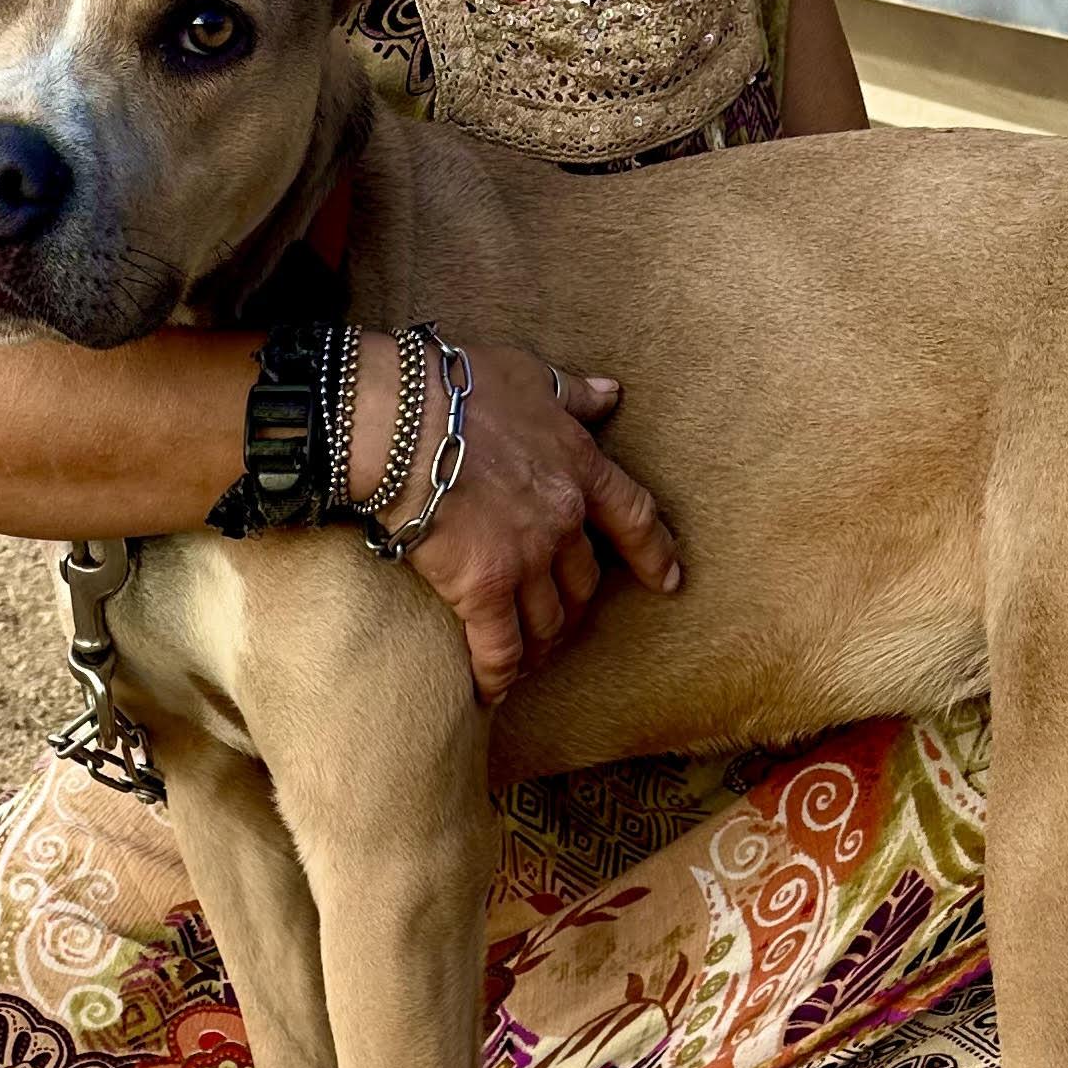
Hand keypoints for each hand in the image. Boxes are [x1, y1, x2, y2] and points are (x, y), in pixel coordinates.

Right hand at [350, 332, 678, 699]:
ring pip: (550, 620)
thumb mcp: (527, 375)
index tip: (668, 580)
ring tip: (528, 659)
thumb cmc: (457, 387)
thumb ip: (574, 394)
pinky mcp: (483, 589)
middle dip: (576, 606)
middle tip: (560, 621)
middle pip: (585, 581)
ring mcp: (527, 558)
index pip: (634, 518)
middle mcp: (563, 519)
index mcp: (580, 468)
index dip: (653, 554)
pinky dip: (498, 674)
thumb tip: (612, 394)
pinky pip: (500, 647)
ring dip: (542, 644)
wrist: (399, 418)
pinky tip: (491, 692)